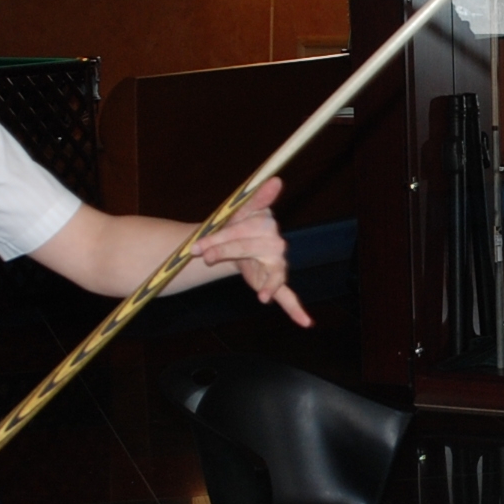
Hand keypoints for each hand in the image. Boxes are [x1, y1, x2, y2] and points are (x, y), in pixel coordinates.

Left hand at [195, 178, 313, 327]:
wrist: (233, 242)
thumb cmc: (234, 224)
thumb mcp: (236, 211)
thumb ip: (254, 198)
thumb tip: (277, 180)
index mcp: (265, 221)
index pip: (245, 229)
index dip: (221, 238)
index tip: (197, 246)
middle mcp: (275, 241)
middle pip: (253, 249)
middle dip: (226, 253)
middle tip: (200, 257)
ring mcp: (276, 262)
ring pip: (272, 272)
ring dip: (263, 282)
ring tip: (260, 293)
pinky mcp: (275, 279)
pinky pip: (287, 295)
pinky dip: (295, 309)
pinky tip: (306, 323)